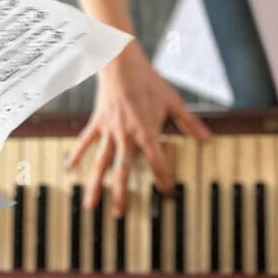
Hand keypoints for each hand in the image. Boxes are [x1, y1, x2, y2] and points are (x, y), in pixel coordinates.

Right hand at [65, 41, 212, 215]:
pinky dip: (76, 155)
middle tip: (120, 215)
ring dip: (96, 184)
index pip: (156, 160)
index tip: (167, 192)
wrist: (121, 62)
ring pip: (100, 162)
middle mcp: (125, 134)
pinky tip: (69, 170)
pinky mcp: (97, 123)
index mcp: (145, 130)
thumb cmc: (149, 81)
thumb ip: (189, 123)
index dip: (162, 177)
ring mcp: (108, 130)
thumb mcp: (174, 101)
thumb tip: (208, 139)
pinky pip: (85, 142)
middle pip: (122, 169)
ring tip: (92, 205)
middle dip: (121, 193)